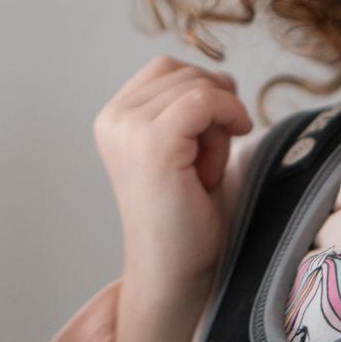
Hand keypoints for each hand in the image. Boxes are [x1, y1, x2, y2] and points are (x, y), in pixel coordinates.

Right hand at [93, 56, 253, 287]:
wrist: (175, 272)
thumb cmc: (186, 216)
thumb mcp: (185, 146)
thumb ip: (191, 106)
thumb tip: (223, 77)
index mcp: (114, 117)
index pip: (168, 68)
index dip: (202, 93)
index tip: (208, 140)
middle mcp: (113, 119)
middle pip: (184, 72)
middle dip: (212, 108)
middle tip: (205, 163)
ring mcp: (128, 129)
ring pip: (198, 86)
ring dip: (219, 122)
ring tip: (205, 170)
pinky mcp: (151, 143)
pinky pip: (204, 99)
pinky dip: (227, 117)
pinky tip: (224, 155)